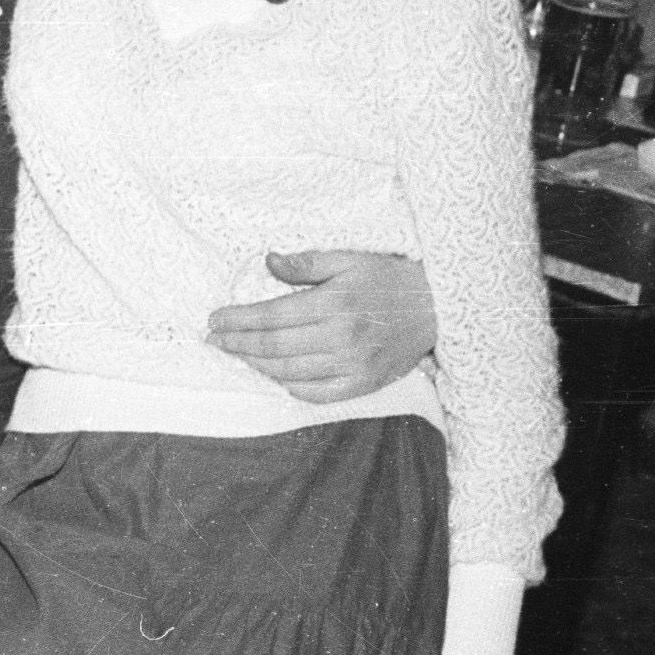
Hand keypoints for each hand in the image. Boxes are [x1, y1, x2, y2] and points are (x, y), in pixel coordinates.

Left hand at [208, 249, 437, 401]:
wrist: (440, 308)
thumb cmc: (390, 280)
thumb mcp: (350, 259)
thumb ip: (307, 263)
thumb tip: (268, 261)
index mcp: (334, 303)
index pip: (271, 317)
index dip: (238, 320)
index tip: (215, 319)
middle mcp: (342, 338)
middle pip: (274, 347)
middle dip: (237, 344)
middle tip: (214, 340)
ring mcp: (354, 365)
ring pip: (290, 373)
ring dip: (257, 365)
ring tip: (238, 355)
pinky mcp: (366, 384)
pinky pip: (319, 394)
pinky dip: (292, 388)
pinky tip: (276, 376)